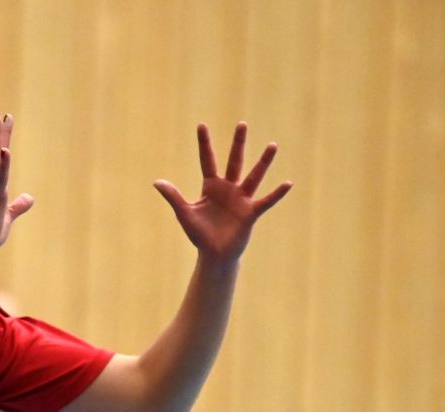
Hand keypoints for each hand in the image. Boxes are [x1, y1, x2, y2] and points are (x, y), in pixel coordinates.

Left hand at [153, 122, 290, 263]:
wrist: (214, 254)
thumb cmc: (199, 234)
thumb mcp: (185, 213)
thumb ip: (173, 197)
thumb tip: (157, 182)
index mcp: (211, 186)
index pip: (207, 160)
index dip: (204, 144)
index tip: (201, 125)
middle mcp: (228, 188)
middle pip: (234, 161)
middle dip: (237, 143)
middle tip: (242, 124)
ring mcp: (241, 199)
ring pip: (254, 176)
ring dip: (263, 162)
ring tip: (273, 145)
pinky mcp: (250, 213)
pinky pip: (266, 201)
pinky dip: (276, 193)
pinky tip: (288, 183)